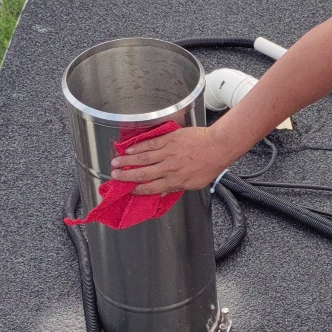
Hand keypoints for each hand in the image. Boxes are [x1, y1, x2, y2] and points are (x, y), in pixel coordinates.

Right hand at [109, 126, 232, 194]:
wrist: (217, 147)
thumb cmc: (209, 166)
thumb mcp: (194, 184)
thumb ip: (176, 187)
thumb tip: (162, 192)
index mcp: (174, 181)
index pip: (150, 188)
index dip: (136, 190)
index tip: (128, 190)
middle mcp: (168, 168)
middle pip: (142, 173)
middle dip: (125, 176)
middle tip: (114, 176)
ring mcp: (167, 153)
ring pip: (142, 158)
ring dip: (127, 161)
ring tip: (115, 162)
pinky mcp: (169, 139)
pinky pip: (150, 144)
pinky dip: (138, 147)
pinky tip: (129, 149)